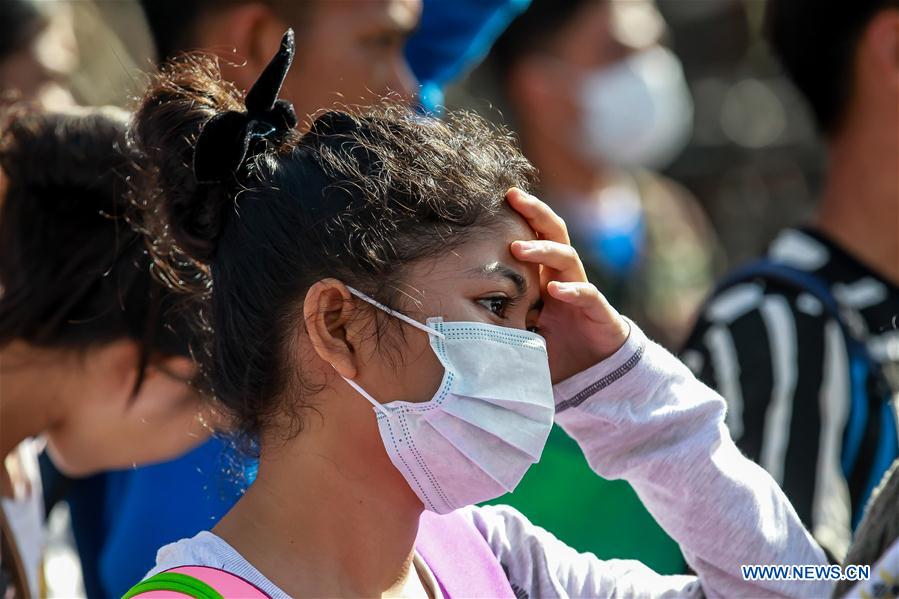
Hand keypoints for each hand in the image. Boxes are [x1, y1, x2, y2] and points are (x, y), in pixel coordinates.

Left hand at [507, 188, 629, 382]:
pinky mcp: (599, 311)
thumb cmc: (550, 346)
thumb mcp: (518, 327)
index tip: (498, 198)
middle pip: (554, 232)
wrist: (590, 371)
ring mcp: (582, 290)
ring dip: (543, 250)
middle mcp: (564, 275)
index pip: (535, 235)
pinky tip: (554, 289)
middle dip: (535, 212)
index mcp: (545, 274)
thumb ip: (496, 315)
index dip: (522, 215)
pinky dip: (571, 290)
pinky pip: (587, 294)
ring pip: (567, 257)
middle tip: (513, 197)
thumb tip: (451, 313)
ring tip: (518, 248)